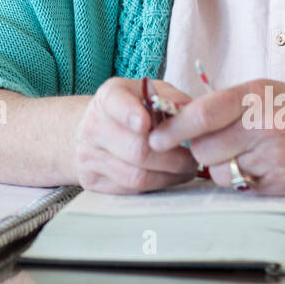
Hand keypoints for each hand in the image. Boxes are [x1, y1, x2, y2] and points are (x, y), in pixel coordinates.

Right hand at [72, 77, 197, 193]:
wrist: (94, 129)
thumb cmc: (132, 109)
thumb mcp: (148, 93)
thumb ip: (170, 98)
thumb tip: (195, 112)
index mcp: (109, 97)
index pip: (115, 103)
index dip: (129, 113)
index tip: (145, 123)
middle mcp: (94, 125)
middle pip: (136, 148)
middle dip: (172, 157)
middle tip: (193, 159)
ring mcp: (89, 155)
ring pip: (136, 175)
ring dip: (168, 176)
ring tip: (186, 170)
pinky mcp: (93, 180)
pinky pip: (131, 190)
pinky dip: (156, 185)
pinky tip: (168, 176)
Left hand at [147, 78, 284, 194]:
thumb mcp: (260, 91)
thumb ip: (221, 104)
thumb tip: (174, 121)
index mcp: (254, 95)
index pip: (202, 115)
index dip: (173, 129)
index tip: (154, 139)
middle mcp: (264, 125)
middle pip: (204, 149)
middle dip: (199, 151)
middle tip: (214, 143)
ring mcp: (273, 157)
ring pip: (219, 172)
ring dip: (220, 167)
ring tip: (243, 153)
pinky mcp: (280, 184)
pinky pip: (239, 187)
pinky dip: (240, 180)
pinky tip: (257, 165)